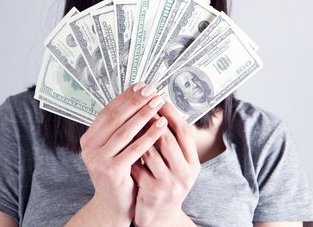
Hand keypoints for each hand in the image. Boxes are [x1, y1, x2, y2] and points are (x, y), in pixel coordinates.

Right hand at [77, 82, 168, 225]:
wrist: (113, 205)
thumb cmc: (119, 173)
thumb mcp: (114, 148)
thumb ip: (120, 128)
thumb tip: (139, 97)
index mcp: (89, 138)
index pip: (108, 111)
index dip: (126, 96)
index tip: (142, 85)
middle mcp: (89, 147)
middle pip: (115, 118)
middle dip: (135, 101)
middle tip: (152, 89)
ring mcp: (98, 159)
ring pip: (125, 131)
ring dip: (144, 114)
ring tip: (158, 102)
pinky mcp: (111, 171)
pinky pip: (135, 149)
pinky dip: (149, 135)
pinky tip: (161, 125)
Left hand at [130, 100, 200, 226]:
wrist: (160, 217)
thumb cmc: (167, 183)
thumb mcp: (177, 164)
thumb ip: (172, 141)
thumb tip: (159, 108)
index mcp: (193, 163)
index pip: (184, 131)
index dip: (170, 112)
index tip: (157, 97)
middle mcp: (184, 173)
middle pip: (167, 139)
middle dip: (151, 119)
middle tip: (139, 104)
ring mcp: (168, 183)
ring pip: (150, 152)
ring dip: (137, 134)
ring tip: (127, 120)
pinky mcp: (151, 191)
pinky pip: (137, 167)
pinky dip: (129, 153)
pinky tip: (120, 144)